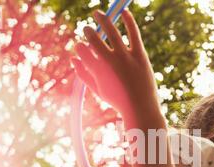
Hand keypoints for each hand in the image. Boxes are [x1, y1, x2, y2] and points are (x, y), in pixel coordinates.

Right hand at [72, 9, 161, 124]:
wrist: (140, 108)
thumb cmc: (118, 100)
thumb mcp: (98, 90)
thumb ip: (83, 75)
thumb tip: (72, 60)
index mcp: (97, 71)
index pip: (81, 50)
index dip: (79, 46)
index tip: (81, 46)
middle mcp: (109, 62)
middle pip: (93, 39)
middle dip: (87, 32)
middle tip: (87, 29)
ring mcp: (125, 57)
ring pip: (111, 31)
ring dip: (102, 19)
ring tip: (96, 13)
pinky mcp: (139, 55)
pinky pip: (133, 33)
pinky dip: (128, 20)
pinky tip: (124, 12)